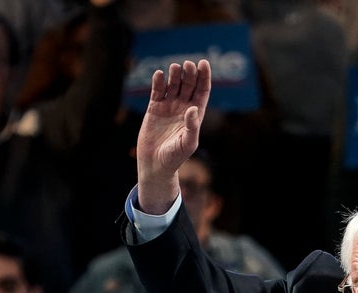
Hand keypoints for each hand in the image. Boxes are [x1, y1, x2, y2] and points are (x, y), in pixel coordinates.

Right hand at [136, 59, 211, 212]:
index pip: (202, 91)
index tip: (203, 64)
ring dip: (174, 75)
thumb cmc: (175, 156)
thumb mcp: (188, 143)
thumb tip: (193, 108)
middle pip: (188, 85)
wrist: (155, 163)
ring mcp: (168, 106)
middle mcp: (183, 108)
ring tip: (174, 67)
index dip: (204, 77)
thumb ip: (192, 126)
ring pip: (173, 85)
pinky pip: (157, 91)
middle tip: (187, 65)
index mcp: (196, 115)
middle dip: (189, 74)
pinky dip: (157, 82)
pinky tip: (159, 74)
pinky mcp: (154, 108)